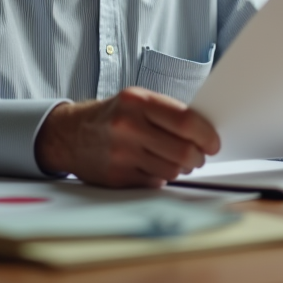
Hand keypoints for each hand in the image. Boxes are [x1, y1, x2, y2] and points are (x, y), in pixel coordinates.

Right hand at [34, 86, 220, 187]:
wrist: (69, 134)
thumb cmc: (112, 115)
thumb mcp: (136, 100)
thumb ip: (167, 113)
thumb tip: (204, 132)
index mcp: (137, 101)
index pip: (185, 120)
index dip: (206, 134)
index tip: (213, 142)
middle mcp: (128, 126)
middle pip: (183, 150)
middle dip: (198, 156)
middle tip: (200, 155)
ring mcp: (121, 153)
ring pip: (172, 170)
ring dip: (182, 168)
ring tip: (178, 160)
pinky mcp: (117, 177)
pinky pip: (155, 182)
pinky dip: (162, 176)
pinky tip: (154, 166)